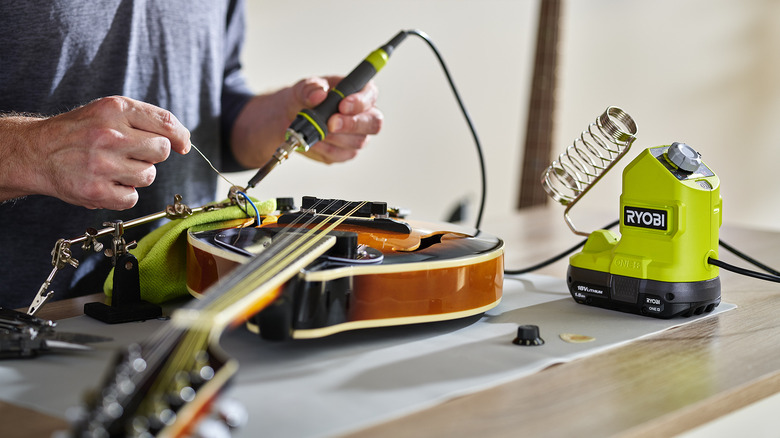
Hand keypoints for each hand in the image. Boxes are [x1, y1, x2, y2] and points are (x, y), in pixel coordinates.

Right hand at [0, 96, 189, 209]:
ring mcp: (102, 164)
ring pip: (149, 175)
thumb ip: (145, 120)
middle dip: (153, 155)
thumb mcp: (109, 111)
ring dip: (138, 174)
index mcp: (115, 110)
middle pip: (161, 150)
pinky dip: (124, 194)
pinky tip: (108, 182)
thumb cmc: (81, 131)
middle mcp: (109, 135)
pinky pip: (133, 198)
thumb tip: (182, 141)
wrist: (38, 152)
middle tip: (133, 153)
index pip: (166, 122)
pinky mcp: (96, 190)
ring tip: (115, 167)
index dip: (180, 137)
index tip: (182, 145)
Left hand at [295, 76, 382, 163]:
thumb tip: (319, 94)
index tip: (342, 105)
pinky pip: (342, 154)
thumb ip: (310, 88)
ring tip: (317, 131)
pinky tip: (314, 142)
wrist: (292, 117)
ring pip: (358, 141)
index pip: (370, 96)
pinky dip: (326, 149)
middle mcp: (364, 115)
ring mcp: (358, 136)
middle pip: (374, 123)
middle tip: (331, 124)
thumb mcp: (304, 87)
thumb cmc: (305, 98)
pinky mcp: (346, 152)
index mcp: (359, 92)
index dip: (360, 102)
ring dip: (336, 138)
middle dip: (352, 124)